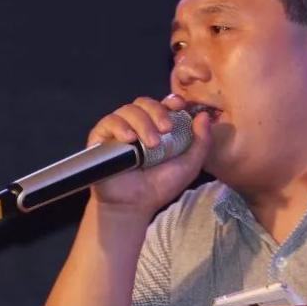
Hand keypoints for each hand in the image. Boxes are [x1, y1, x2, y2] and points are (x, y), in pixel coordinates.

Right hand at [86, 94, 211, 213]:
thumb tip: (205, 115)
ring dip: (142, 123)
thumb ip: (202, 142)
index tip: (179, 105)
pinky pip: (109, 122)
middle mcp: (138, 124)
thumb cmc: (161, 185)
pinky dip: (120, 126)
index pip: (163, 104)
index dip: (171, 100)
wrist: (135, 204)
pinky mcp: (102, 137)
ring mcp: (119, 130)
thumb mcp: (189, 165)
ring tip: (151, 144)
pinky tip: (129, 139)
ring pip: (128, 110)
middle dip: (158, 111)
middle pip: (145, 103)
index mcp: (158, 127)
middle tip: (166, 129)